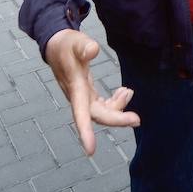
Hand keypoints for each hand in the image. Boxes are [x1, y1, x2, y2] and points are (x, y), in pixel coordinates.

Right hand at [44, 29, 139, 155]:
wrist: (56, 45)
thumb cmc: (66, 44)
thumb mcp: (75, 41)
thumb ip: (84, 46)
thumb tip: (94, 50)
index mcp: (74, 88)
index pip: (80, 114)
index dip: (85, 132)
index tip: (90, 150)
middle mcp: (78, 97)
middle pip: (98, 116)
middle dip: (117, 119)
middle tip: (136, 119)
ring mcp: (82, 97)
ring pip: (102, 112)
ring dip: (118, 108)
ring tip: (128, 91)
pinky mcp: (87, 94)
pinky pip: (103, 106)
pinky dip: (115, 103)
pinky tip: (123, 92)